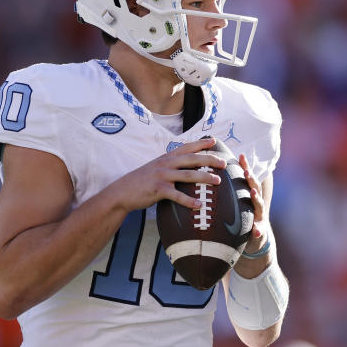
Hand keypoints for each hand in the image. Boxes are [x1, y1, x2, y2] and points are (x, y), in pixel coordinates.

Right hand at [112, 137, 226, 211]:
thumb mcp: (156, 168)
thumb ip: (170, 165)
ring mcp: (162, 176)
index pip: (187, 147)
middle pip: (192, 159)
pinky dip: (189, 201)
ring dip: (204, 178)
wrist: (122, 192)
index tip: (214, 141)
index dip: (201, 143)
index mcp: (167, 157)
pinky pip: (177, 195)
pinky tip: (199, 205)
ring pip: (188, 175)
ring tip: (218, 181)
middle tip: (223, 163)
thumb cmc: (142, 181)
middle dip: (209, 159)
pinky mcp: (158, 189)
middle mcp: (166, 163)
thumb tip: (186, 166)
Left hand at [238, 153, 268, 254]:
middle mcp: (256, 203)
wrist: (254, 238)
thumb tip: (210, 175)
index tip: (240, 155)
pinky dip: (258, 230)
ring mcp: (259, 216)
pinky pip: (259, 230)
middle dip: (251, 179)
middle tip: (246, 172)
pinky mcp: (260, 230)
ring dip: (257, 199)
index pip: (247, 178)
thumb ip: (228, 192)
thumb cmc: (241, 218)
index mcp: (249, 195)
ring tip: (253, 193)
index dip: (245, 166)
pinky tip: (256, 232)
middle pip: (255, 187)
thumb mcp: (235, 204)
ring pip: (260, 206)